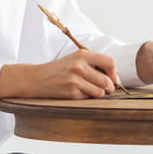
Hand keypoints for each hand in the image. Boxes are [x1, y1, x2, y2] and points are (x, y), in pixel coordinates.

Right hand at [0, 51, 117, 99]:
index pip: (110, 62)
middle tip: (105, 88)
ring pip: (100, 92)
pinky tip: (78, 92)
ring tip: (91, 89)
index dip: (114, 72)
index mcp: (82, 54)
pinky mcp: (71, 93)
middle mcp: (79, 66)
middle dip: (109, 87)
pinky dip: (87, 97)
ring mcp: (75, 80)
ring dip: (99, 94)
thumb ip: (94, 63)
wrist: (37, 78)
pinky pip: (88, 98)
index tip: (113, 77)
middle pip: (107, 81)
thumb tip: (115, 75)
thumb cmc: (59, 69)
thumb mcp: (75, 58)